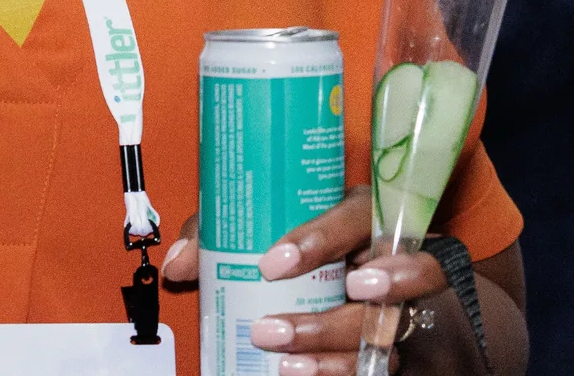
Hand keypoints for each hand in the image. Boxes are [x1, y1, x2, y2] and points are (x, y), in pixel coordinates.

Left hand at [155, 190, 464, 375]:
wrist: (318, 263)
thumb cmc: (292, 232)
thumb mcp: (256, 223)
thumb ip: (217, 233)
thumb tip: (180, 262)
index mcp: (358, 213)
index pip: (355, 218)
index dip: (318, 241)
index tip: (270, 264)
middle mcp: (386, 256)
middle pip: (380, 289)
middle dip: (325, 318)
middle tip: (271, 330)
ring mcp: (394, 301)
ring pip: (383, 333)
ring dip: (330, 353)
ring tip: (285, 364)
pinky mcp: (387, 338)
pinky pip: (378, 363)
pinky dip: (337, 371)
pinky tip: (301, 374)